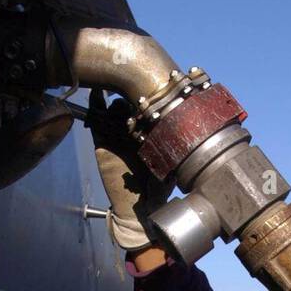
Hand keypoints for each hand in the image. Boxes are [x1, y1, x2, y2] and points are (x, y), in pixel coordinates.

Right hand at [87, 88, 172, 252]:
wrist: (138, 209)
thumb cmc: (156, 189)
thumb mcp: (171, 162)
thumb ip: (176, 146)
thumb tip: (195, 129)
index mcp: (148, 134)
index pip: (146, 108)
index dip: (148, 95)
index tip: (155, 83)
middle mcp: (131, 133)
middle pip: (128, 103)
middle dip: (131, 91)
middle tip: (136, 82)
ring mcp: (115, 137)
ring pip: (113, 109)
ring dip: (117, 98)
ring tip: (121, 88)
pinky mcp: (101, 144)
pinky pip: (96, 121)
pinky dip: (96, 105)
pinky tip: (98, 92)